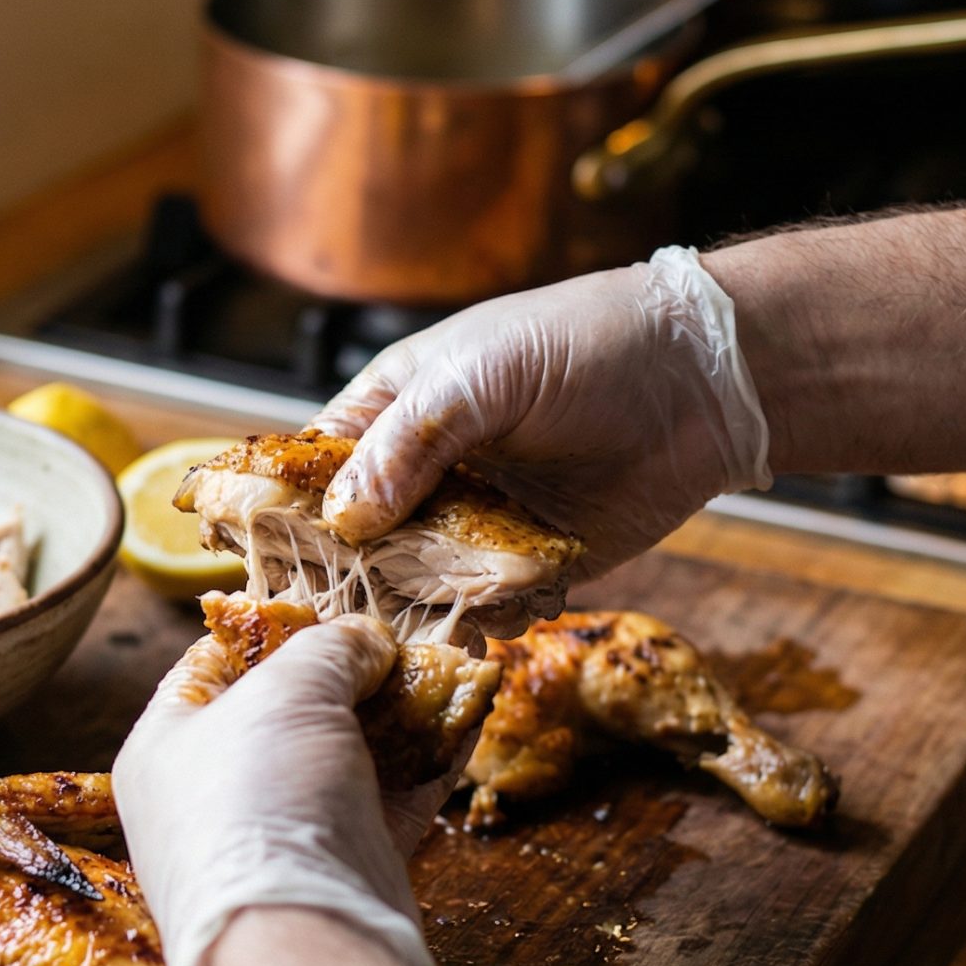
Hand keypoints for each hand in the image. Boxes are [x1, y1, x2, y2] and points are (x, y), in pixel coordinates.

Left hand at [113, 614, 447, 965]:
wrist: (302, 946)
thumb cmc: (259, 802)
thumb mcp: (285, 691)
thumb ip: (327, 649)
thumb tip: (364, 639)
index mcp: (165, 747)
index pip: (213, 662)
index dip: (275, 624)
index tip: (331, 598)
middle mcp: (217, 794)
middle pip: (293, 708)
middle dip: (357, 666)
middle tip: (410, 624)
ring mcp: (287, 836)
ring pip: (353, 751)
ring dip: (406, 704)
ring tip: (458, 651)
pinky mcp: (351, 869)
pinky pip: (395, 794)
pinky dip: (432, 753)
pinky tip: (472, 705)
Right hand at [312, 247, 771, 577]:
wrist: (699, 382)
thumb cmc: (583, 346)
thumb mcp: (477, 376)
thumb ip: (407, 445)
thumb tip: (345, 519)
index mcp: (397, 411)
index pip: (316, 468)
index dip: (288, 509)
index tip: (266, 552)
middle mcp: (428, 472)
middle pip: (359, 541)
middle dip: (352, 575)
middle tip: (347, 607)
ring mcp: (478, 522)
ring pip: (418, 584)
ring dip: (417, 606)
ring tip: (420, 619)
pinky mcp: (532, 564)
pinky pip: (488, 607)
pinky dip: (485, 618)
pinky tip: (493, 615)